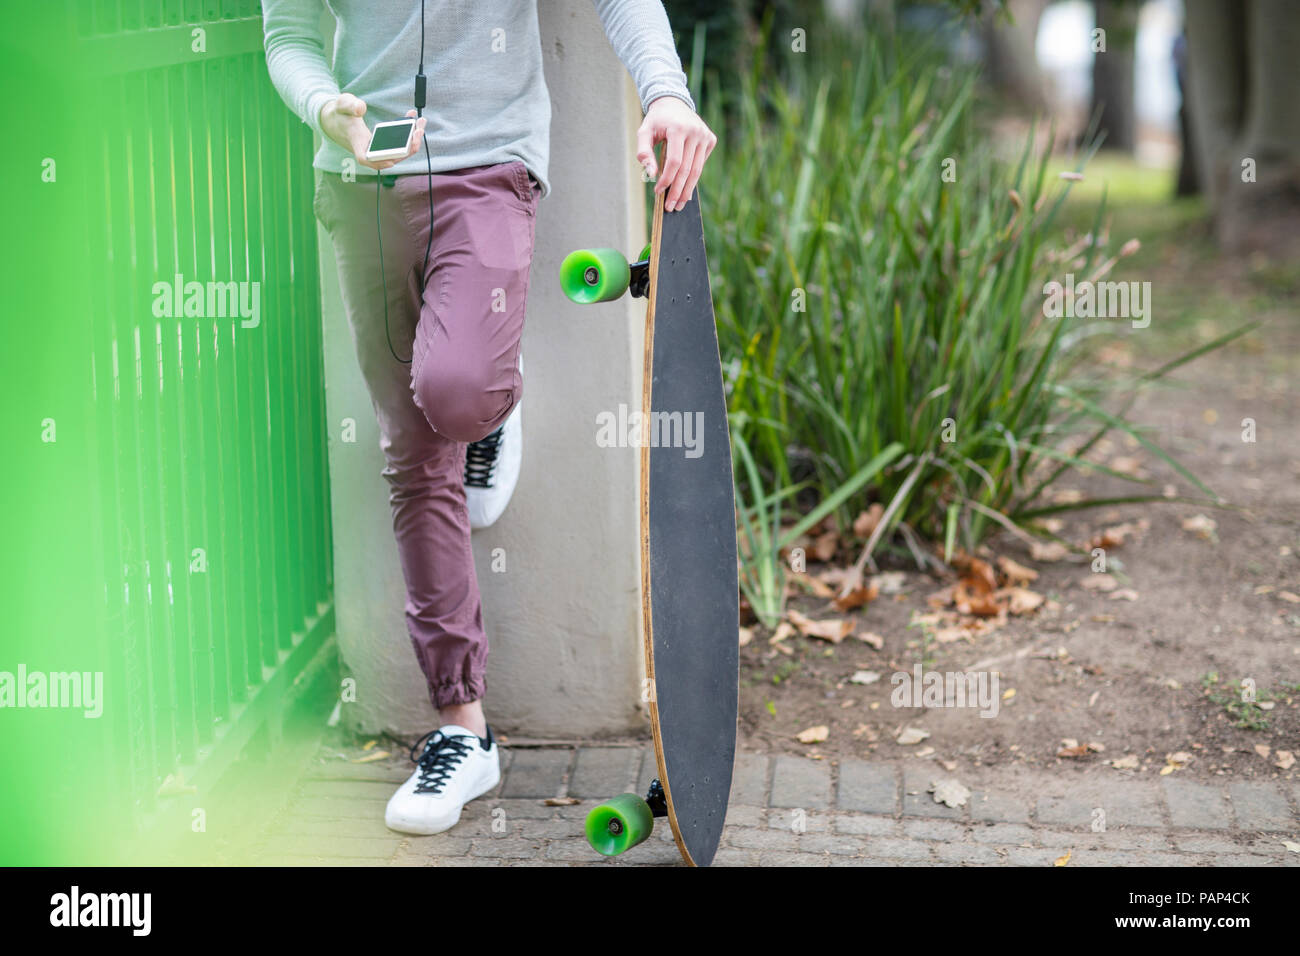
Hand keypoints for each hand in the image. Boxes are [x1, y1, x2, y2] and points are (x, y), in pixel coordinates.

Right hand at [320, 93, 426, 170]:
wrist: (336, 120)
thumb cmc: (339, 114)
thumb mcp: (342, 105)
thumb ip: (350, 105)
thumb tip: (361, 108)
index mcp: (357, 143)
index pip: (365, 158)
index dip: (378, 162)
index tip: (390, 162)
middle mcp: (369, 150)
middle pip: (390, 157)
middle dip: (407, 147)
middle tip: (418, 131)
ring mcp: (377, 149)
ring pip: (398, 151)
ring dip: (412, 139)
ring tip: (421, 122)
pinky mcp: (383, 144)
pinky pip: (398, 143)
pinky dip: (408, 133)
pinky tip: (413, 118)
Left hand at [636, 96, 716, 211]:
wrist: (673, 103)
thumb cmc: (656, 121)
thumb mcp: (644, 132)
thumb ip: (644, 152)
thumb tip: (652, 175)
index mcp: (678, 128)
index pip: (674, 162)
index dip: (667, 179)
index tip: (658, 192)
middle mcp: (695, 131)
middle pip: (687, 169)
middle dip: (678, 190)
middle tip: (671, 207)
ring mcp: (705, 135)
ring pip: (697, 170)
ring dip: (688, 190)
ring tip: (679, 204)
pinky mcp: (710, 139)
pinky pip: (701, 164)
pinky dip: (693, 178)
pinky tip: (686, 189)